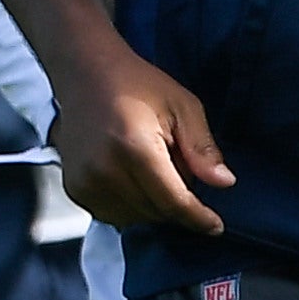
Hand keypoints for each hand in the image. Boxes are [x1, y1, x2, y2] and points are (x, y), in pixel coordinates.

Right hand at [54, 42, 231, 233]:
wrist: (85, 73)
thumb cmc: (137, 85)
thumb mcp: (182, 106)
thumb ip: (202, 147)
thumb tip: (224, 183)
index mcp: (134, 147)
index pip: (173, 201)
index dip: (198, 218)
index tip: (215, 226)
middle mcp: (104, 170)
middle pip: (155, 212)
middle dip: (175, 201)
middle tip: (175, 165)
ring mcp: (85, 182)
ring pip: (134, 218)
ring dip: (152, 205)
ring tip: (150, 167)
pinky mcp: (74, 188)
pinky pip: (112, 215)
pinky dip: (130, 205)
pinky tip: (131, 176)